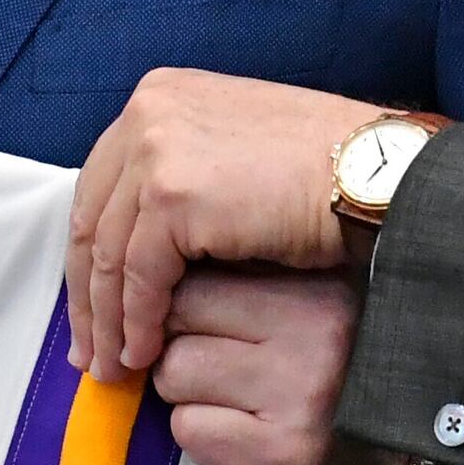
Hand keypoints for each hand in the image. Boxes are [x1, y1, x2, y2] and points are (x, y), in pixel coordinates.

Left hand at [68, 69, 381, 381]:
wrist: (376, 171)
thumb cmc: (324, 169)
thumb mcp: (236, 151)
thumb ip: (187, 172)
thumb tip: (143, 237)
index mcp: (158, 96)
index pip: (101, 185)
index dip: (92, 252)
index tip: (92, 306)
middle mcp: (148, 112)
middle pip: (93, 218)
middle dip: (87, 293)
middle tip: (89, 352)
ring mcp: (158, 150)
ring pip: (109, 253)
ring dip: (108, 319)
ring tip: (115, 368)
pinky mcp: (174, 195)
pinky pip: (139, 274)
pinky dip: (138, 320)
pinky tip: (146, 354)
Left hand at [152, 265, 410, 464]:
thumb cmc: (326, 384)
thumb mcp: (300, 312)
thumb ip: (240, 283)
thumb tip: (148, 279)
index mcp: (319, 284)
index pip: (199, 270)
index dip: (184, 306)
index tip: (203, 331)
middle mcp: (318, 330)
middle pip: (176, 316)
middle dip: (177, 348)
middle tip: (218, 374)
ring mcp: (302, 393)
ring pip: (173, 372)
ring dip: (185, 396)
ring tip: (234, 407)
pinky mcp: (282, 455)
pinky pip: (188, 429)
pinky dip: (201, 439)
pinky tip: (242, 441)